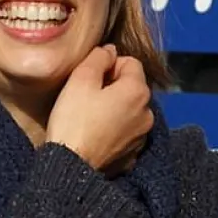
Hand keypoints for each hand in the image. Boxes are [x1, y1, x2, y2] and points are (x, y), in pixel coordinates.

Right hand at [46, 45, 152, 173]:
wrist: (71, 166)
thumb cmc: (73, 120)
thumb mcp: (80, 79)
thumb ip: (98, 57)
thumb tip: (110, 50)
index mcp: (138, 91)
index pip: (131, 62)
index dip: (109, 64)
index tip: (91, 77)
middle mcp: (147, 114)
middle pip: (133, 87)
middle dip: (114, 87)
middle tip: (89, 97)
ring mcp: (142, 137)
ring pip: (131, 111)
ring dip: (116, 109)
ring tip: (92, 117)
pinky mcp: (133, 156)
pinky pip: (127, 133)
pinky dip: (116, 130)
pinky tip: (97, 134)